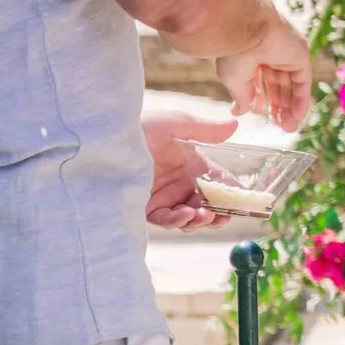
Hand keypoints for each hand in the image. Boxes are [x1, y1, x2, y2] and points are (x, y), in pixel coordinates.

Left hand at [142, 106, 238, 229]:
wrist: (99, 144)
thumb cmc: (137, 128)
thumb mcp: (174, 124)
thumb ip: (205, 129)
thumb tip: (235, 125)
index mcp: (190, 162)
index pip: (218, 179)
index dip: (232, 190)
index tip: (245, 200)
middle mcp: (178, 181)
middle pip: (206, 202)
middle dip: (219, 212)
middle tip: (226, 216)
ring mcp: (163, 196)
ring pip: (189, 215)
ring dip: (201, 219)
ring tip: (206, 217)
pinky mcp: (145, 208)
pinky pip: (166, 219)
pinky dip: (178, 220)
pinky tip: (185, 215)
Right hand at [216, 14, 312, 129]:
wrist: (245, 30)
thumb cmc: (233, 52)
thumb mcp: (233, 80)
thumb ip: (242, 97)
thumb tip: (240, 112)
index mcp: (249, 57)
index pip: (260, 82)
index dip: (262, 100)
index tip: (261, 116)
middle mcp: (268, 55)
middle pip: (279, 86)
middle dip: (279, 107)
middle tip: (282, 128)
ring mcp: (286, 54)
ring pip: (291, 85)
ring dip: (291, 107)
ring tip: (290, 127)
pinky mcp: (300, 54)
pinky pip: (303, 80)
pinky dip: (302, 98)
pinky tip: (298, 116)